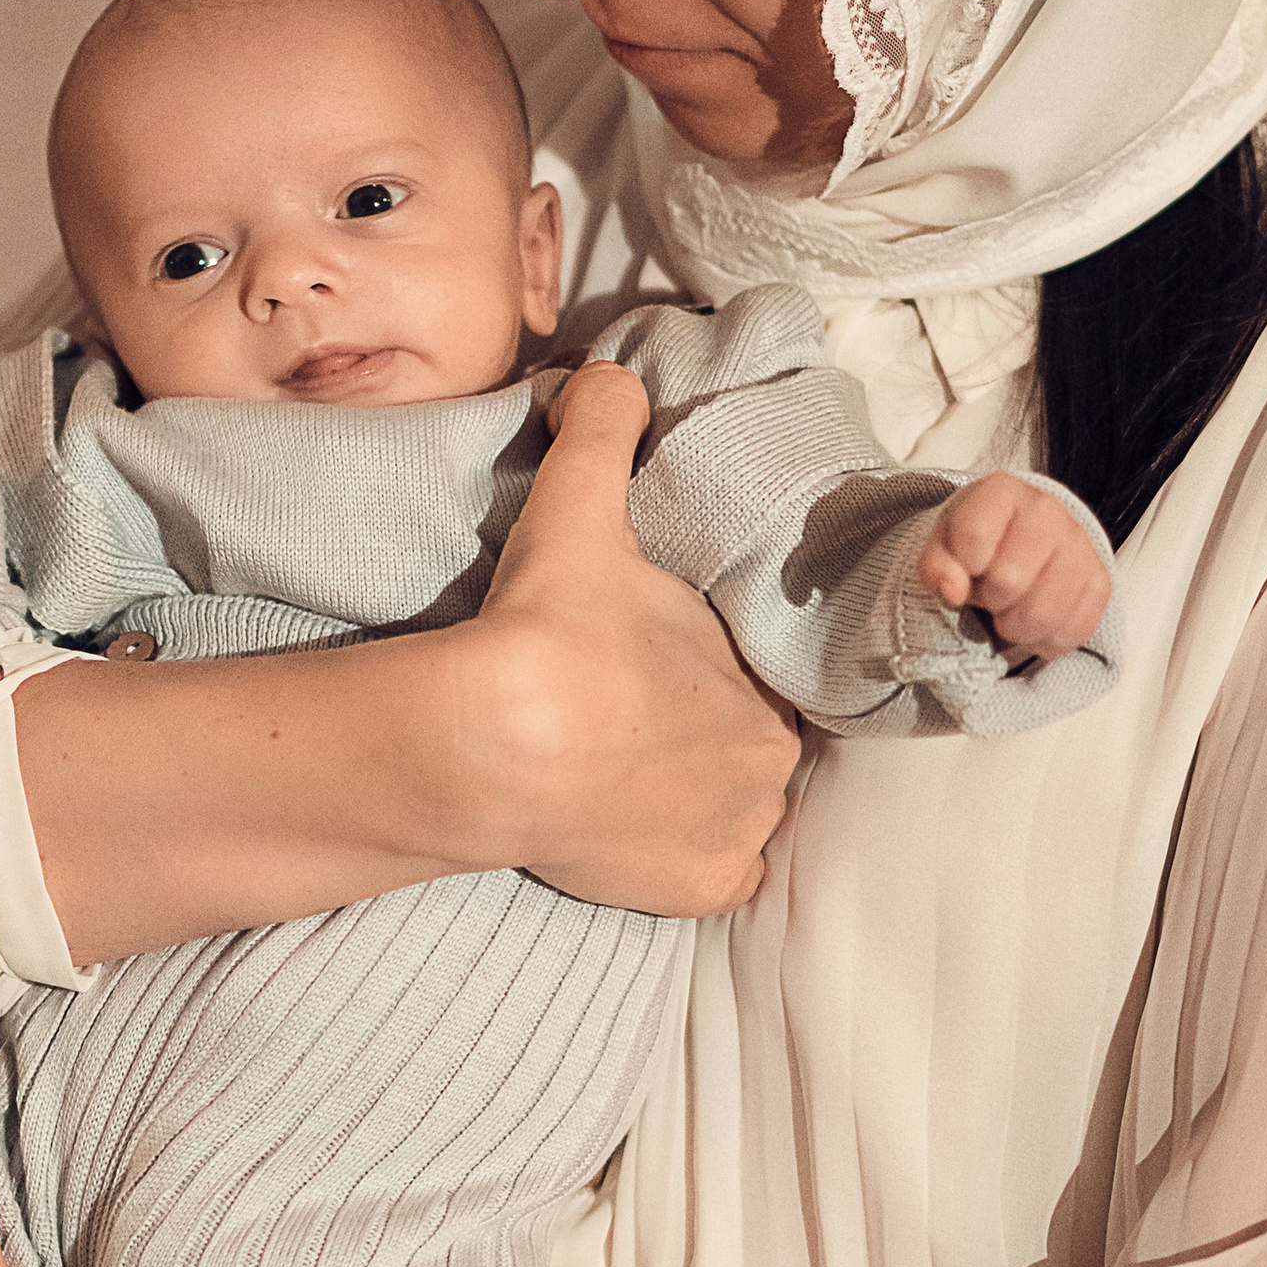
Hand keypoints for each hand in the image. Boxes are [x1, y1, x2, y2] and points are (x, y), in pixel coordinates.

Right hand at [472, 361, 799, 913]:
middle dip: (696, 737)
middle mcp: (770, 766)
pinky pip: (707, 881)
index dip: (696, 673)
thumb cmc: (550, 627)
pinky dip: (676, 863)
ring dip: (688, 800)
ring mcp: (734, 837)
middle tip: (622, 722)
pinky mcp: (694, 892)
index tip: (640, 672)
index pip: (748, 677)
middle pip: (743, 750)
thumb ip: (602, 431)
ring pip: (729, 815)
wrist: (496, 743)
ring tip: (615, 778)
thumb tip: (606, 374)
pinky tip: (627, 835)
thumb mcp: (579, 507)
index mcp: (763, 680)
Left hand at [916, 473, 1111, 658]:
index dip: (963, 567)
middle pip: (1010, 580)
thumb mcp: (942, 549)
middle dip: (990, 598)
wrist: (1018, 547)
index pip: (974, 536)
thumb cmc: (976, 548)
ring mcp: (1080, 545)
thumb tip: (953, 590)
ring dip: (1016, 627)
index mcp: (1003, 492)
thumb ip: (936, 566)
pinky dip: (1044, 640)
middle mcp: (1048, 511)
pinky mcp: (1100, 581)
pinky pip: (1072, 631)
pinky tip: (1034, 621)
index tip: (967, 568)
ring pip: (1043, 613)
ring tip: (1009, 610)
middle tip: (990, 592)